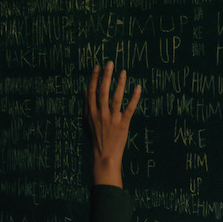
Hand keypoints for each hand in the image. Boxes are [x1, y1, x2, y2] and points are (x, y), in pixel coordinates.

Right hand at [86, 61, 140, 187]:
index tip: (98, 67)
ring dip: (119, 84)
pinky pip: (129, 109)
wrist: (104, 157)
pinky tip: (138, 88)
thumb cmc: (95, 140)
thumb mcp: (86, 123)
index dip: (94, 78)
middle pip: (103, 92)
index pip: (91, 92)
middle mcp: (100, 114)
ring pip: (116, 98)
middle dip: (106, 77)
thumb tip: (85, 91)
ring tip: (123, 72)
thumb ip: (85, 107)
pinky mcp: (123, 124)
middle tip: (110, 63)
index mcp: (90, 113)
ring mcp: (112, 119)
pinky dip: (134, 98)